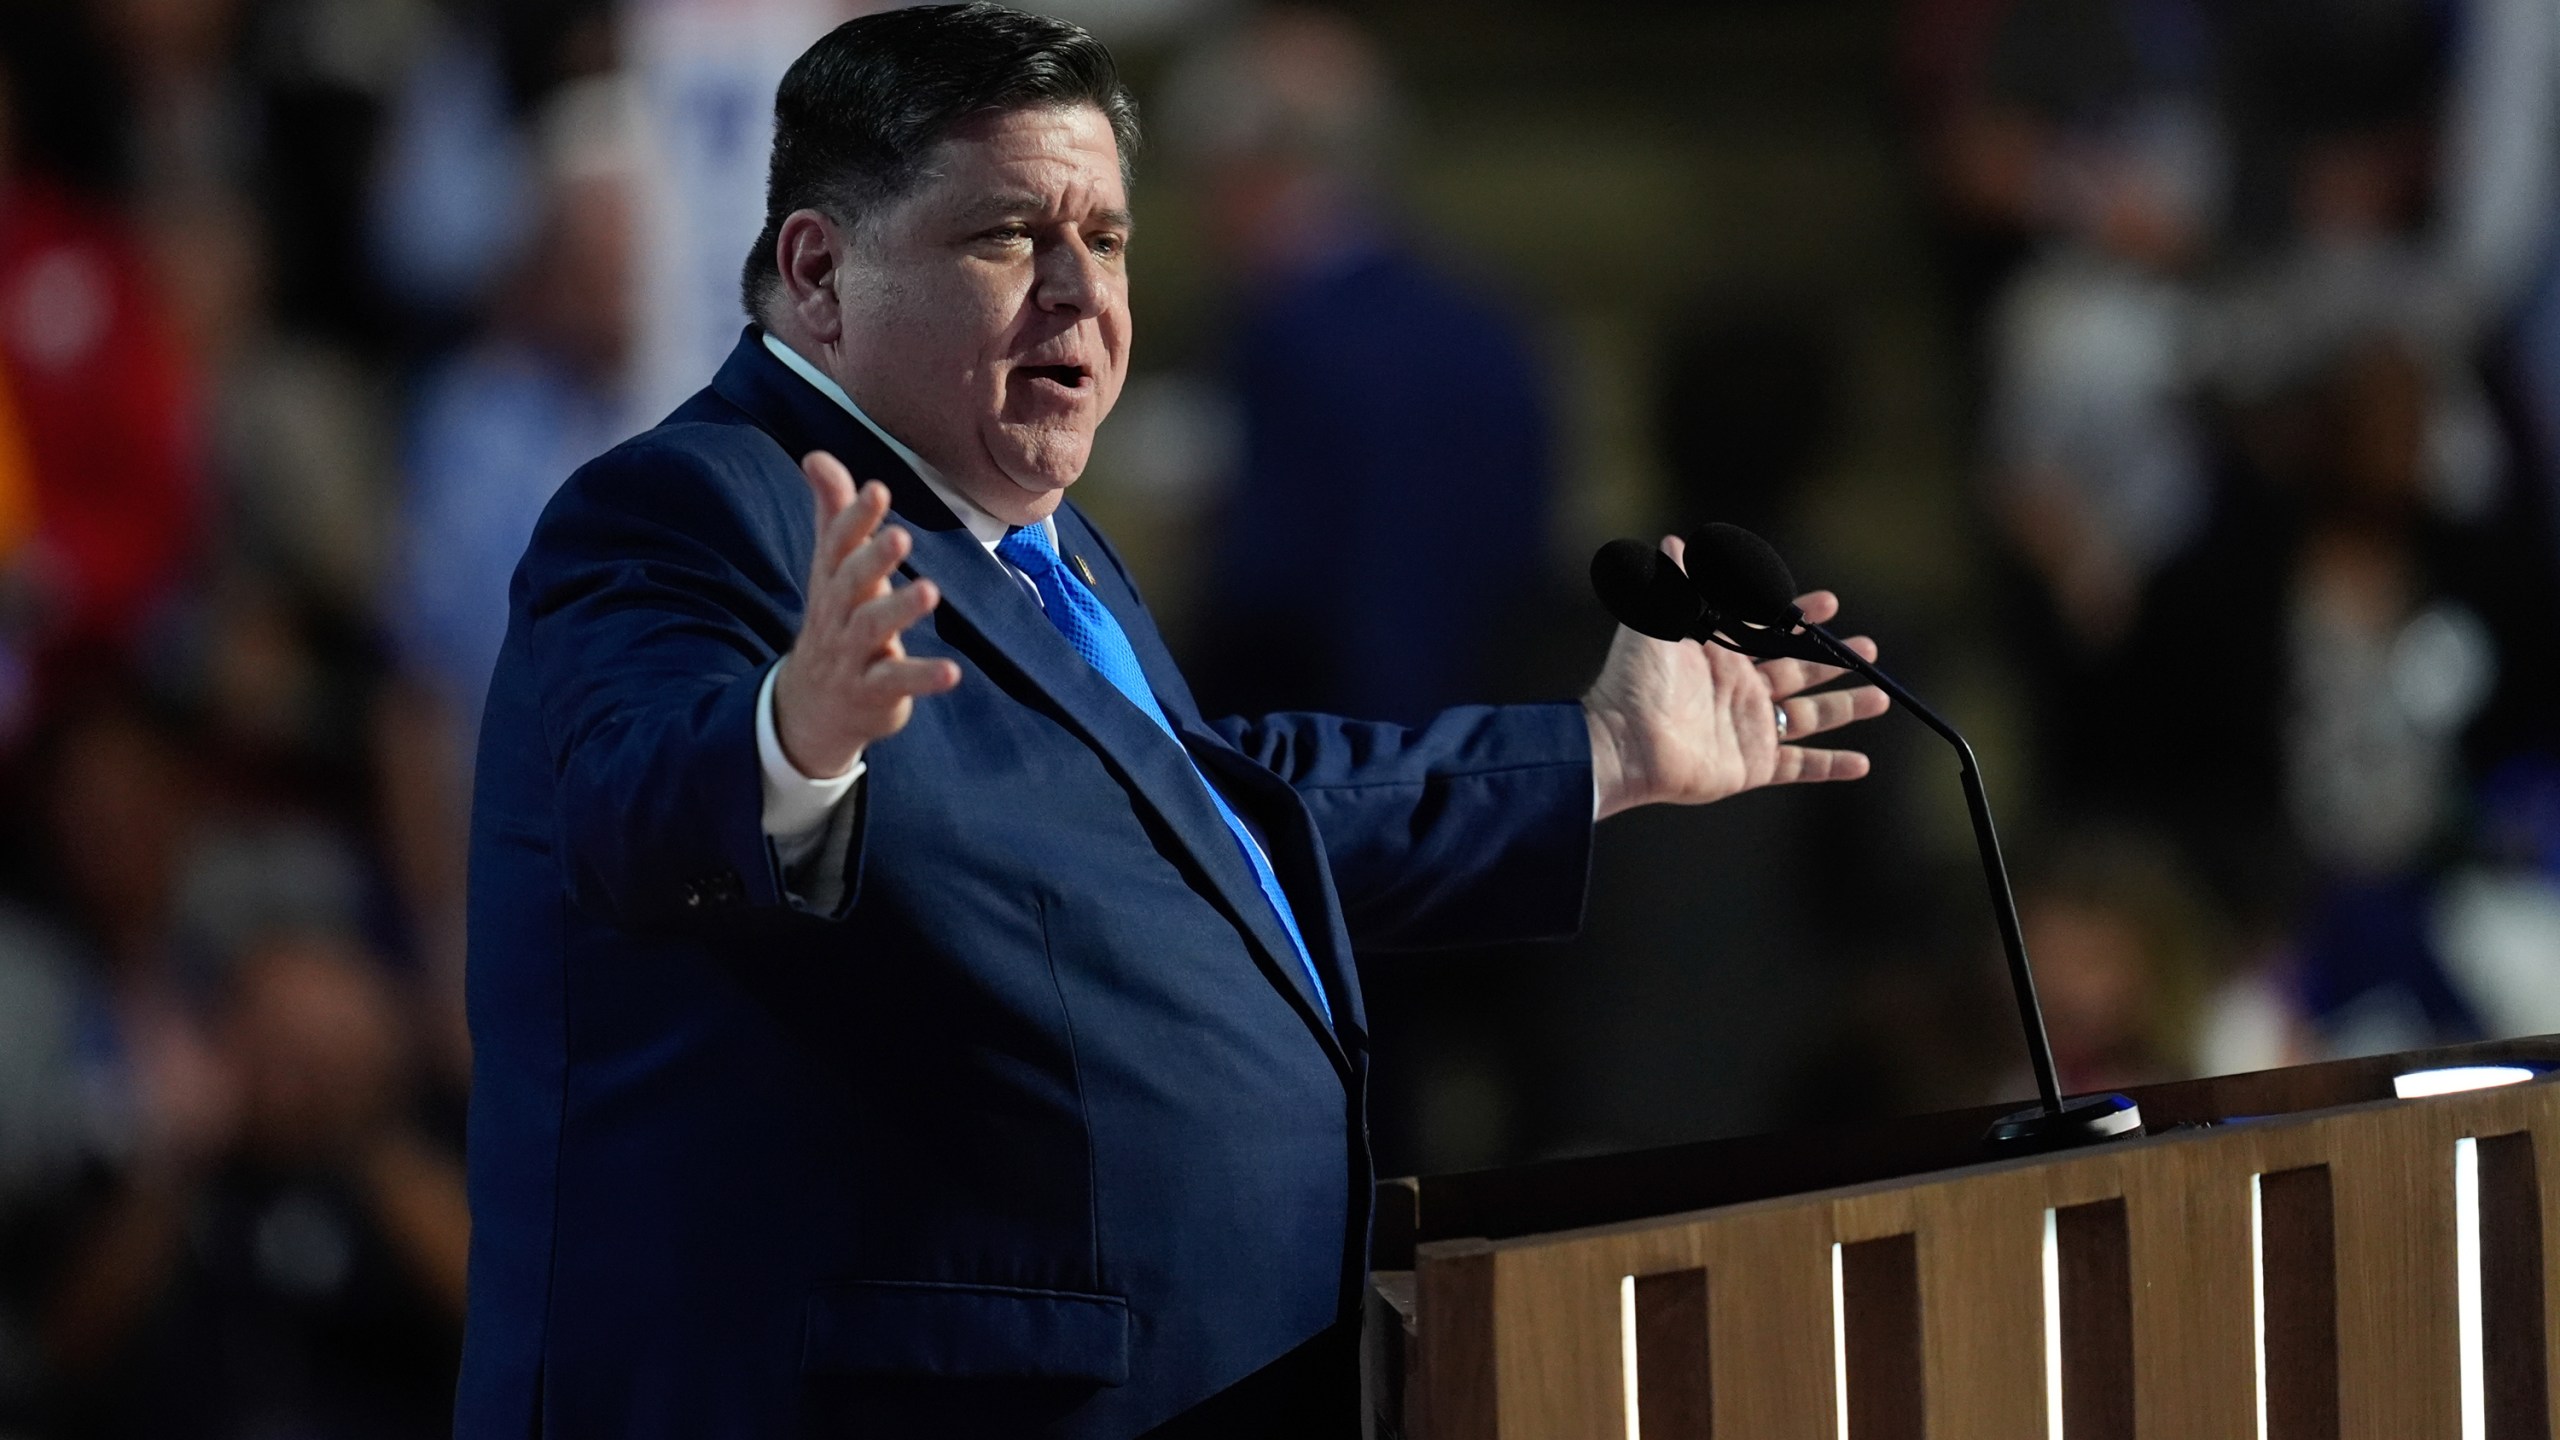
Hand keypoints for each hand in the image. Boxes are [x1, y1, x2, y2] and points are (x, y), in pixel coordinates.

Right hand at [773, 452, 962, 777]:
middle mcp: (838, 613)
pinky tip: (952, 672)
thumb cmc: (835, 621)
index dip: (855, 518)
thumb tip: (816, 455)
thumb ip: (833, 513)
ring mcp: (852, 654)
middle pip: (851, 583)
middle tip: (900, 536)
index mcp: (831, 580)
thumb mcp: (832, 570)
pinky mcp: (872, 691)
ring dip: (900, 609)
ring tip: (930, 590)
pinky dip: (923, 677)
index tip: (878, 490)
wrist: (811, 707)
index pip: (837, 545)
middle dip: (873, 559)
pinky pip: (896, 682)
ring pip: (872, 629)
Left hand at [1583, 535, 1889, 819]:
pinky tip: (1862, 763)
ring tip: (1881, 698)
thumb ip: (1671, 585)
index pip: (1768, 630)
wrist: (1623, 742)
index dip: (1799, 617)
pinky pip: (1799, 767)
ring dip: (1845, 707)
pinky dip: (1830, 766)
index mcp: (1719, 657)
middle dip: (1834, 660)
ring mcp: (1747, 730)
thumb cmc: (1634, 681)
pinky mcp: (1750, 767)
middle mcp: (1739, 692)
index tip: (1830, 604)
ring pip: (1809, 717)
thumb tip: (1672, 541)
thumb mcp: (1653, 623)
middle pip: (1798, 671)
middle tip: (1869, 650)